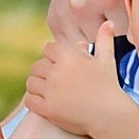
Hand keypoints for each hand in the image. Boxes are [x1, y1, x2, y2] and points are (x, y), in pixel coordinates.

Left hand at [24, 21, 119, 136]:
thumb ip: (105, 40)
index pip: (48, 49)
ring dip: (36, 86)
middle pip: (37, 66)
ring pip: (31, 83)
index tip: (59, 63)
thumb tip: (108, 23)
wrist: (110, 115)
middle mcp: (56, 72)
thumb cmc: (109, 86)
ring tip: (46, 90)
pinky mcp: (47, 109)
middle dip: (43, 71)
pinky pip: (29, 100)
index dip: (53, 55)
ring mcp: (50, 91)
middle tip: (53, 79)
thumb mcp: (107, 60)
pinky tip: (43, 102)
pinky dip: (33, 101)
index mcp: (68, 57)